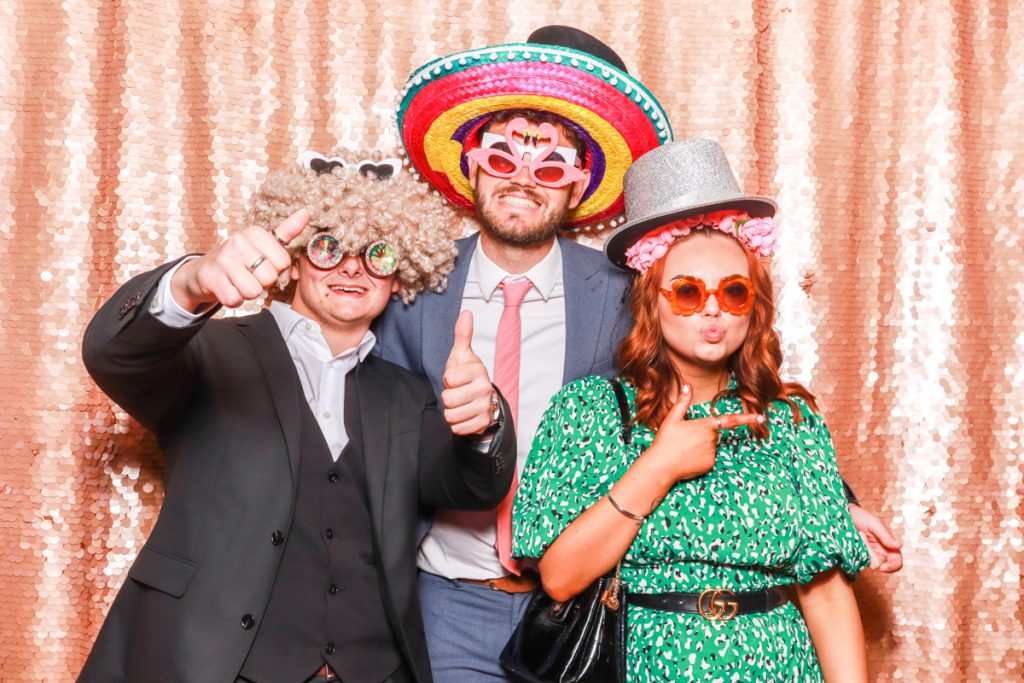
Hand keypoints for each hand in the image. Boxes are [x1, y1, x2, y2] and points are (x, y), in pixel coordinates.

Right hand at [170, 208, 308, 310]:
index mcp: (254, 232)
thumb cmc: (239, 259)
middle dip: (262, 283)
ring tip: (238, 282)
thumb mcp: (263, 243)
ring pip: (253, 291)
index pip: (284, 262)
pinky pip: (235, 299)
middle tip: (249, 275)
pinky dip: (234, 300)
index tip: (262, 265)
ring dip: (248, 293)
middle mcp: (238, 241)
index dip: (276, 270)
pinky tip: (228, 288)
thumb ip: (287, 231)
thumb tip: (306, 213)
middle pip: (270, 277)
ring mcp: (223, 259)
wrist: (203, 272)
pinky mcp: (212, 277)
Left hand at [441, 310, 495, 435]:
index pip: (448, 379)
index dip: (447, 380)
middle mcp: (484, 389)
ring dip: (451, 412)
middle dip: (448, 398)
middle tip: (457, 393)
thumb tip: (466, 313)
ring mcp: (485, 407)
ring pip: (451, 415)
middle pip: (448, 399)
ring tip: (460, 404)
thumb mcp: (462, 355)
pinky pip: (458, 428)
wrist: (482, 400)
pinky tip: (464, 414)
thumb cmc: (467, 376)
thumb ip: (462, 335)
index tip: (454, 379)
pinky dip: (457, 424)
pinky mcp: (483, 424)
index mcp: (478, 371)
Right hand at [645, 384, 763, 481]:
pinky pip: (708, 458)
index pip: (730, 420)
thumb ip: (683, 401)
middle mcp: (712, 439)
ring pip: (710, 446)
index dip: (747, 418)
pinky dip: (700, 458)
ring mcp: (712, 453)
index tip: (760, 417)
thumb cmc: (665, 441)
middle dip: (701, 434)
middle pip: (713, 434)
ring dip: (700, 446)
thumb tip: (688, 385)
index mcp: (705, 425)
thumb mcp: (672, 419)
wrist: (661, 466)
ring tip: (683, 449)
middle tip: (683, 439)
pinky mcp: (710, 465)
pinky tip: (687, 459)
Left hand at [849, 503, 902, 572]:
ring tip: (858, 535)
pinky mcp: (857, 556)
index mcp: (888, 544)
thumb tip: (899, 546)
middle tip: (863, 541)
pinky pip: (858, 561)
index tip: (882, 568)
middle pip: (881, 565)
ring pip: (868, 563)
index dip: (892, 567)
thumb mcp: (874, 523)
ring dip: (863, 552)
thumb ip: (885, 535)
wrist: (842, 514)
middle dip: (873, 557)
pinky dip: (855, 553)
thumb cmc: (861, 517)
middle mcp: (879, 552)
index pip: (896, 561)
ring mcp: (867, 555)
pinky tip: (852, 541)